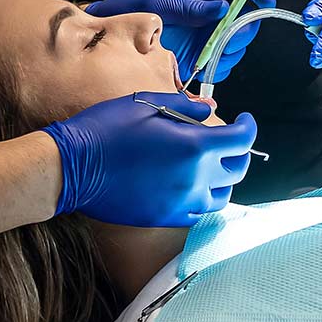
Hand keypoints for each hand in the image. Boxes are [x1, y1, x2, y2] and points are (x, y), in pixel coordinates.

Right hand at [42, 92, 256, 226]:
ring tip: (209, 165)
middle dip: (238, 151)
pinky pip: (199, 213)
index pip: (242, 140)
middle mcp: (194, 178)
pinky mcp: (166, 217)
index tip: (244, 120)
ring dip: (222, 179)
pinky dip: (202, 198)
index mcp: (194, 146)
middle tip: (226, 141)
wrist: (72, 168)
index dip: (249, 126)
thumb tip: (211, 109)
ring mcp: (181, 202)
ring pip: (222, 196)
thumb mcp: (146, 105)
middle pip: (237, 169)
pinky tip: (189, 184)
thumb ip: (186, 107)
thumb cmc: (106, 130)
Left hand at [87, 0, 275, 82]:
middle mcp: (213, 9)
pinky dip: (218, 67)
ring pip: (238, 43)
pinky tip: (203, 66)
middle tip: (227, 38)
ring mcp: (209, 32)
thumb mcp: (162, 1)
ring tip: (208, 55)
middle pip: (247, 17)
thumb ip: (192, 7)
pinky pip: (223, 62)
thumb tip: (223, 8)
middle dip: (243, 30)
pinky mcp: (203, 53)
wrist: (118, 32)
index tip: (266, 0)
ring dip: (230, 51)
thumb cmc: (136, 7)